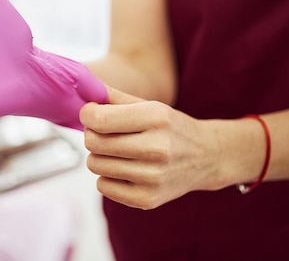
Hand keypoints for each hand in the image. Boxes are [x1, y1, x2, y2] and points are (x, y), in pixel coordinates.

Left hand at [80, 88, 219, 208]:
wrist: (206, 157)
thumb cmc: (169, 127)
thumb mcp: (148, 105)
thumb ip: (112, 96)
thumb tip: (82, 89)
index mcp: (156, 118)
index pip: (99, 120)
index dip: (87, 115)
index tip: (92, 114)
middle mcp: (157, 148)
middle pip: (94, 143)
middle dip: (92, 135)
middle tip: (103, 133)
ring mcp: (153, 177)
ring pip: (95, 165)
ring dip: (99, 156)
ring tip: (117, 151)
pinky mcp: (148, 199)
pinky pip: (103, 187)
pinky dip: (107, 177)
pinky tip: (124, 169)